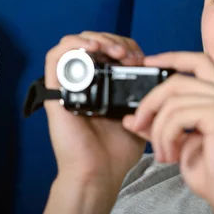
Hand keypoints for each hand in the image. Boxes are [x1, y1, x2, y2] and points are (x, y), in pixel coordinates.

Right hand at [43, 32, 145, 189]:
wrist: (98, 174)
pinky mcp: (55, 92)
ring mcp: (69, 85)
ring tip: (115, 52)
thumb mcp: (140, 114)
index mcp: (102, 84)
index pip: (110, 49)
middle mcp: (83, 81)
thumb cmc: (117, 151)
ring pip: (74, 43)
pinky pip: (55, 57)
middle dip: (115, 41)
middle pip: (93, 42)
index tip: (141, 59)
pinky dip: (73, 45)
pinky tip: (93, 49)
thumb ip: (145, 93)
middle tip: (129, 56)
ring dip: (97, 39)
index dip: (127, 46)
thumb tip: (158, 72)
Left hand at [122, 52, 213, 213]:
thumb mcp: (180, 143)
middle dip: (151, 101)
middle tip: (138, 124)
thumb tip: (132, 116)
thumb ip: (160, 125)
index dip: (172, 57)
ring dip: (157, 129)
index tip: (148, 62)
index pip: (198, 61)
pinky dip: (165, 136)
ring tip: (162, 153)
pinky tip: (171, 155)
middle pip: (178, 80)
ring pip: (173, 100)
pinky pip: (177, 116)